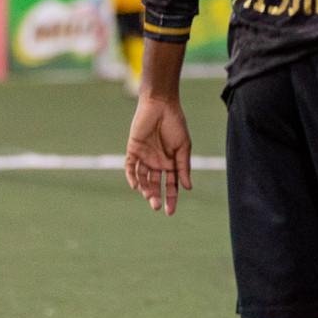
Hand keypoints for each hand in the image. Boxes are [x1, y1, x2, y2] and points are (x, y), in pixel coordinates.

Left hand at [125, 95, 191, 215]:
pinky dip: (131, 176)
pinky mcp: (133, 150)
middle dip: (155, 196)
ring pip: (142, 178)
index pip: (171, 184)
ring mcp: (144, 157)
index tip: (170, 212)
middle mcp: (157, 162)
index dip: (171, 198)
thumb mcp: (183, 147)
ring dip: (144, 189)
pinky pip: (130, 167)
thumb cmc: (175, 124)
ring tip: (148, 197)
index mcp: (171, 162)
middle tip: (156, 207)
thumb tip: (187, 187)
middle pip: (155, 184)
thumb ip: (183, 167)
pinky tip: (135, 185)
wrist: (161, 105)